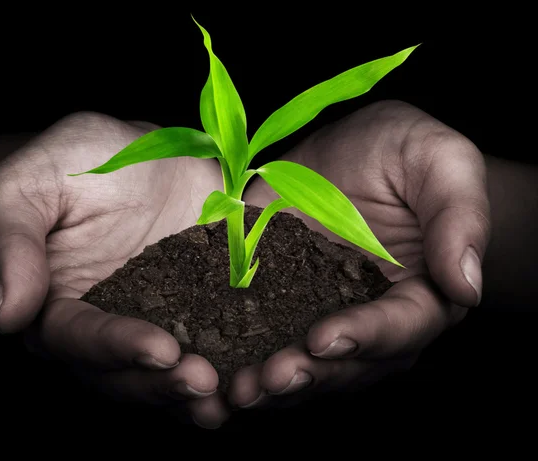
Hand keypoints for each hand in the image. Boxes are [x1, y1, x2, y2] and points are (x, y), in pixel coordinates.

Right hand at [0, 112, 228, 427]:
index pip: (81, 339)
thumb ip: (13, 243)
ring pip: (173, 372)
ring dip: (203, 391)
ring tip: (237, 393)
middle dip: (165, 383)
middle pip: (129, 374)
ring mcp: (160, 319)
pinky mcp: (203, 306)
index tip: (160, 349)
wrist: (138, 154)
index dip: (118, 348)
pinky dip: (238, 361)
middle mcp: (110, 325)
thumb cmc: (74, 161)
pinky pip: (218, 341)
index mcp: (60, 305)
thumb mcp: (30, 184)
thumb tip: (7, 315)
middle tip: (204, 381)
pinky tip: (263, 368)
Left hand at [230, 100, 490, 407]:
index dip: (364, 336)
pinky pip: (261, 334)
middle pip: (346, 362)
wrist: (356, 148)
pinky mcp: (276, 297)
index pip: (399, 326)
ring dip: (270, 380)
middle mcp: (367, 315)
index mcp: (417, 293)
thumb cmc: (408, 152)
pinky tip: (211, 366)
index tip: (324, 338)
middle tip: (267, 379)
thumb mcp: (440, 162)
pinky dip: (239, 354)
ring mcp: (319, 310)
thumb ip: (458, 217)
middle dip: (307, 374)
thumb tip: (466, 283)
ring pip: (303, 362)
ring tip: (237, 388)